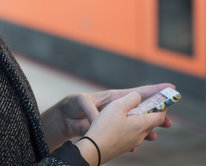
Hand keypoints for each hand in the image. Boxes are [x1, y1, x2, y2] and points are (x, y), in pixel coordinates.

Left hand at [41, 83, 173, 150]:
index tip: (170, 88)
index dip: (154, 90)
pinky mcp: (110, 131)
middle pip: (142, 110)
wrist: (65, 118)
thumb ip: (91, 110)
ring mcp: (116, 120)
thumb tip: (97, 122)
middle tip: (170, 122)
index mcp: (114, 98)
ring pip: (136, 125)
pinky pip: (125, 136)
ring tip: (155, 136)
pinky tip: (136, 147)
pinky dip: (132, 141)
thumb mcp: (81, 102)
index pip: (137, 93)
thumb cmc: (73, 105)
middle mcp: (118, 108)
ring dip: (147, 130)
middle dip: (156, 115)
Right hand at [76, 92, 167, 164]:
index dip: (162, 108)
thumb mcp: (118, 105)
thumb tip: (138, 97)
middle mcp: (140, 135)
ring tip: (136, 114)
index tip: (163, 101)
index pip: (160, 117)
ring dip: (142, 121)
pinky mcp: (124, 147)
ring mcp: (132, 142)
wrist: (94, 148)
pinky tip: (123, 125)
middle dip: (153, 114)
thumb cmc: (106, 126)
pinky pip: (132, 135)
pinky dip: (132, 128)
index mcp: (142, 124)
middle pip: (151, 124)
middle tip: (151, 105)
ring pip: (142, 130)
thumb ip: (131, 98)